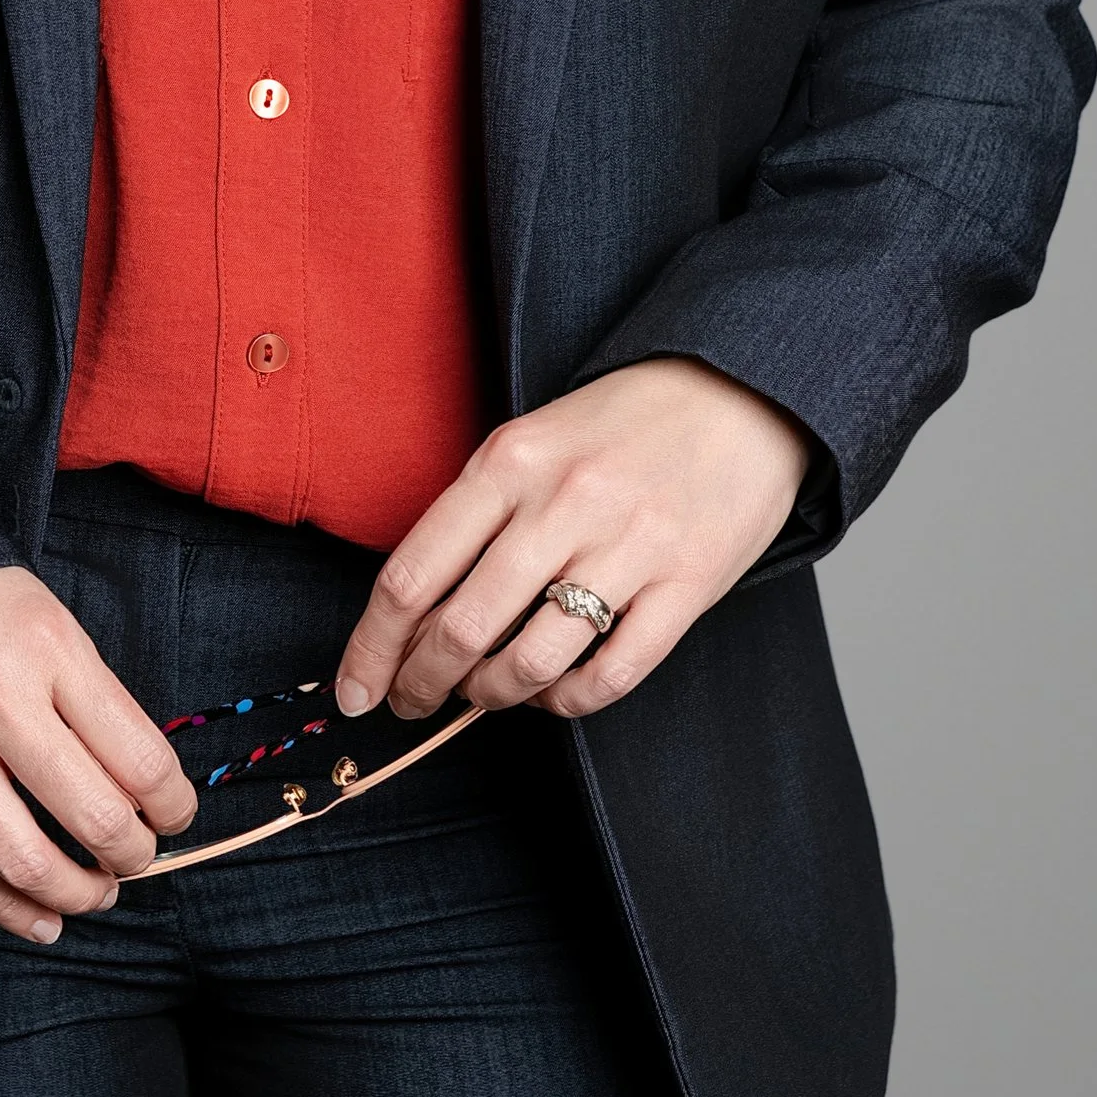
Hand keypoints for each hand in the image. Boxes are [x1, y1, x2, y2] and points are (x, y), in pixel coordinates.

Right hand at [0, 565, 197, 941]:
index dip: (174, 805)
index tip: (176, 815)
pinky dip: (6, 907)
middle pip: (91, 815)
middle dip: (131, 855)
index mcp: (48, 648)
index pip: (140, 756)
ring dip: (74, 894)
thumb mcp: (57, 628)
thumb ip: (100, 706)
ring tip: (97, 894)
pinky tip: (41, 920)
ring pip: (20, 858)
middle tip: (138, 858)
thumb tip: (147, 803)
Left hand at [334, 359, 813, 725]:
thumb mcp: (534, 436)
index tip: (353, 688)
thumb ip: (477, 510)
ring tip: (482, 695)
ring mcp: (629, 548)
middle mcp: (563, 504)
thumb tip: (414, 609)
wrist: (743, 392)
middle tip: (411, 704)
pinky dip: (566, 701)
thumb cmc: (625, 420)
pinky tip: (552, 693)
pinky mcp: (687, 587)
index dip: (371, 647)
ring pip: (529, 661)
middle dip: (421, 684)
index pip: (412, 574)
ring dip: (490, 695)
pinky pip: (609, 675)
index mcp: (510, 461)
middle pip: (460, 628)